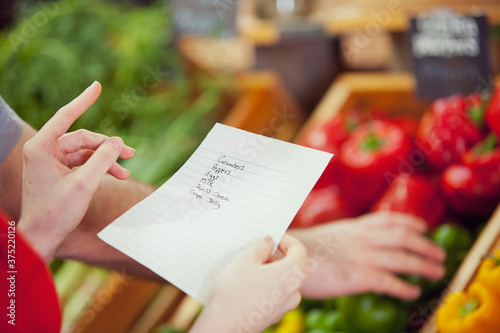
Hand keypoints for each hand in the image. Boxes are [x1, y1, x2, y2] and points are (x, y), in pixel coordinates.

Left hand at [18, 81, 134, 262]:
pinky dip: (99, 168)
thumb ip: (103, 159)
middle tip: (131, 155)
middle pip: (83, 139)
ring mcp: (52, 162)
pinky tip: (116, 174)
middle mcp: (44, 151)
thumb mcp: (85, 184)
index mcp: (41, 148)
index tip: (97, 85)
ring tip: (125, 170)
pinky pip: (83, 163)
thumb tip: (118, 141)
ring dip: (106, 160)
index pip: (66, 116)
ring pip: (86, 152)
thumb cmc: (57, 212)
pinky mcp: (59, 172)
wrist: (42, 236)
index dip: (84, 100)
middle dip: (107, 147)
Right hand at [190, 234, 306, 332]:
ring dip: (269, 269)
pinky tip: (246, 283)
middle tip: (256, 249)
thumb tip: (269, 242)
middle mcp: (295, 292)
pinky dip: (265, 283)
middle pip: (292, 265)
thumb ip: (261, 247)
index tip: (272, 236)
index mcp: (292, 274)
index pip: (299, 249)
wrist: (223, 326)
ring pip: (282, 280)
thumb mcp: (245, 260)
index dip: (286, 239)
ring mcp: (285, 306)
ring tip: (248, 266)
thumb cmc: (234, 291)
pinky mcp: (274, 315)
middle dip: (275, 254)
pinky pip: (275, 293)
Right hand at [290, 212, 445, 299]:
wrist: (286, 257)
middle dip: (426, 246)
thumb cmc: (304, 249)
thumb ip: (347, 236)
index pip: (389, 220)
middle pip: (404, 238)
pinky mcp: (358, 277)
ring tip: (437, 273)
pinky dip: (405, 288)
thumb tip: (357, 242)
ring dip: (425, 266)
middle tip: (440, 255)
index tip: (425, 227)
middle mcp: (363, 238)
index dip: (411, 222)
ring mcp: (362, 256)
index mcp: (355, 226)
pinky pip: (390, 283)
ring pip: (404, 259)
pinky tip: (414, 293)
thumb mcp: (329, 235)